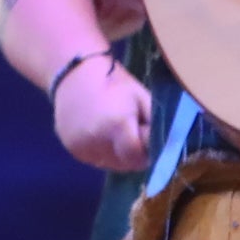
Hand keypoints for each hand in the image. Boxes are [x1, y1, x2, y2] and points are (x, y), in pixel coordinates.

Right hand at [53, 50, 156, 170]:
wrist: (73, 74)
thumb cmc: (114, 82)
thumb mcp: (141, 97)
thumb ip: (155, 123)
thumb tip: (168, 145)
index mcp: (116, 125)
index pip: (138, 157)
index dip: (148, 152)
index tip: (151, 140)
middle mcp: (96, 141)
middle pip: (126, 164)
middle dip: (136, 154)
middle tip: (136, 133)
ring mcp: (81, 147)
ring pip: (112, 165)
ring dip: (120, 155)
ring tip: (118, 132)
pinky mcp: (72, 149)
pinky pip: (96, 160)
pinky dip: (105, 153)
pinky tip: (104, 134)